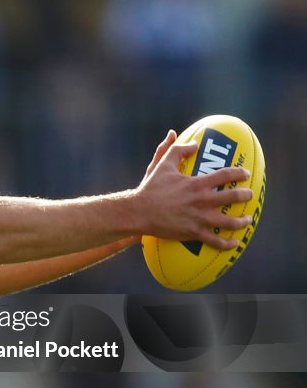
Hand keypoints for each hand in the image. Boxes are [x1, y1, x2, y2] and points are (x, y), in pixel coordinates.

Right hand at [136, 132, 252, 249]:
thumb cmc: (150, 188)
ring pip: (229, 222)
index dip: (239, 173)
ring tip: (247, 219)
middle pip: (233, 197)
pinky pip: (215, 240)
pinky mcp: (193, 232)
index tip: (245, 174)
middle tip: (249, 195)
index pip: (226, 175)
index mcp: (197, 184)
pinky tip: (234, 243)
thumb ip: (178, 150)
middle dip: (246, 196)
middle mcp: (202, 201)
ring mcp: (199, 218)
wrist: (139, 211)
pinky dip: (227, 243)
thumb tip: (194, 143)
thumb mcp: (163, 165)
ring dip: (242, 221)